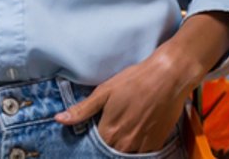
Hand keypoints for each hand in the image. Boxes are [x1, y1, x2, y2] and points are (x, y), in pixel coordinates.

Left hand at [55, 48, 197, 153]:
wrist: (169, 76)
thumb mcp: (105, 91)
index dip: (94, 139)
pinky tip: (139, 130)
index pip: (94, 146)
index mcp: (109, 132)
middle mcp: (125, 144)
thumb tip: (59, 119)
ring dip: (123, 145)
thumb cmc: (135, 80)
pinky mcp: (157, 143)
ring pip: (126, 153)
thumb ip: (82, 110)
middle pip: (110, 151)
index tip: (97, 129)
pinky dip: (138, 146)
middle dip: (108, 143)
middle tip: (114, 125)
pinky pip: (143, 153)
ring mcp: (142, 146)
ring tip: (126, 128)